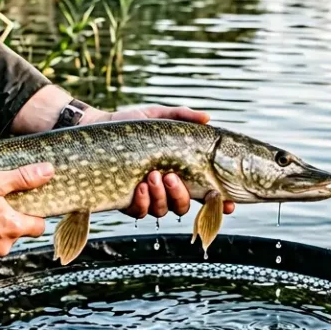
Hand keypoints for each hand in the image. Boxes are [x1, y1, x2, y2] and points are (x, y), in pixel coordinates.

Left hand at [81, 105, 237, 219]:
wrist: (101, 129)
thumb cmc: (134, 126)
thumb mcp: (160, 117)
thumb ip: (183, 117)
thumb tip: (207, 118)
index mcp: (181, 173)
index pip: (206, 192)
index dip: (219, 202)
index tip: (229, 203)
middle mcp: (166, 190)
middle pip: (184, 206)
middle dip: (181, 195)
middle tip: (171, 176)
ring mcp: (147, 198)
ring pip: (163, 211)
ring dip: (161, 196)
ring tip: (153, 175)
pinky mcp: (127, 202)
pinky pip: (140, 212)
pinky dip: (143, 202)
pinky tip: (140, 185)